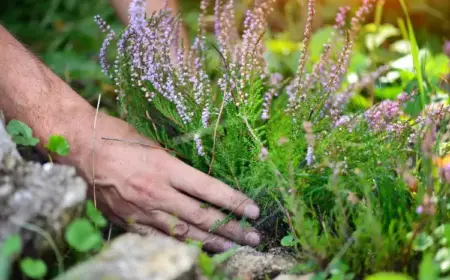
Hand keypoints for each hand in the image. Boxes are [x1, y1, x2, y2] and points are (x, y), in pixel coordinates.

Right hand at [71, 113, 260, 251]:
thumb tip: (197, 181)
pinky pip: (158, 238)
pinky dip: (179, 246)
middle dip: (231, 228)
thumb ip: (176, 166)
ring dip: (211, 242)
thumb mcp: (153, 145)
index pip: (209, 189)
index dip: (234, 201)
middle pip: (202, 216)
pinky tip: (196, 250)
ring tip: (233, 248)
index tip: (254, 210)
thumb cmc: (116, 137)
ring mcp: (142, 210)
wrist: (79, 147)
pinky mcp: (128, 221)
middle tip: (253, 236)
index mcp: (166, 168)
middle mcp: (157, 192)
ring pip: (184, 233)